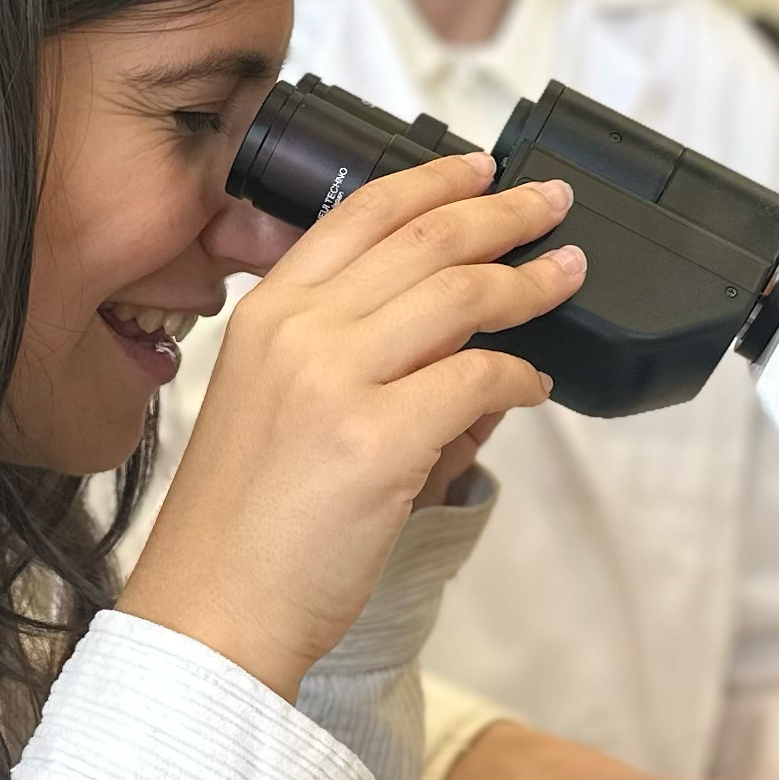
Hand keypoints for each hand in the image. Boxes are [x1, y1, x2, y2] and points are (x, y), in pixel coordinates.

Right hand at [121, 154, 582, 696]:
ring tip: (566, 273)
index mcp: (265, 314)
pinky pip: (477, 378)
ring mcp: (336, 381)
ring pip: (460, 294)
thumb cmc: (242, 525)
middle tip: (552, 203)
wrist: (212, 610)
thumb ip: (355, 360)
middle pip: (424, 240)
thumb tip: (463, 338)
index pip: (361, 214)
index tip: (483, 169)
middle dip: (502, 213)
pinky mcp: (379, 440)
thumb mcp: (272, 406)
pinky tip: (532, 384)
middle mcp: (298, 331)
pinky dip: (519, 375)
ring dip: (528, 279)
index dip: (433, 181)